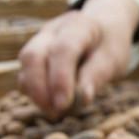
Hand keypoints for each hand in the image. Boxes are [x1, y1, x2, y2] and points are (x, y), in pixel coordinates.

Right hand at [17, 0, 138, 117]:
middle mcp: (54, 30)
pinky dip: (33, 91)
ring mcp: (40, 40)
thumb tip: (84, 98)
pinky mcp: (34, 54)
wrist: (103, 30)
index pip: (63, 49)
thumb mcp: (113, 59)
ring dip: (35, 92)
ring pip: (25, 64)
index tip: (63, 105)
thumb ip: (98, 75)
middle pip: (34, 55)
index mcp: (79, 26)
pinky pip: (25, 72)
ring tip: (53, 111)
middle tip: (55, 112)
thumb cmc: (109, 46)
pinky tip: (49, 104)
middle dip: (40, 88)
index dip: (60, 78)